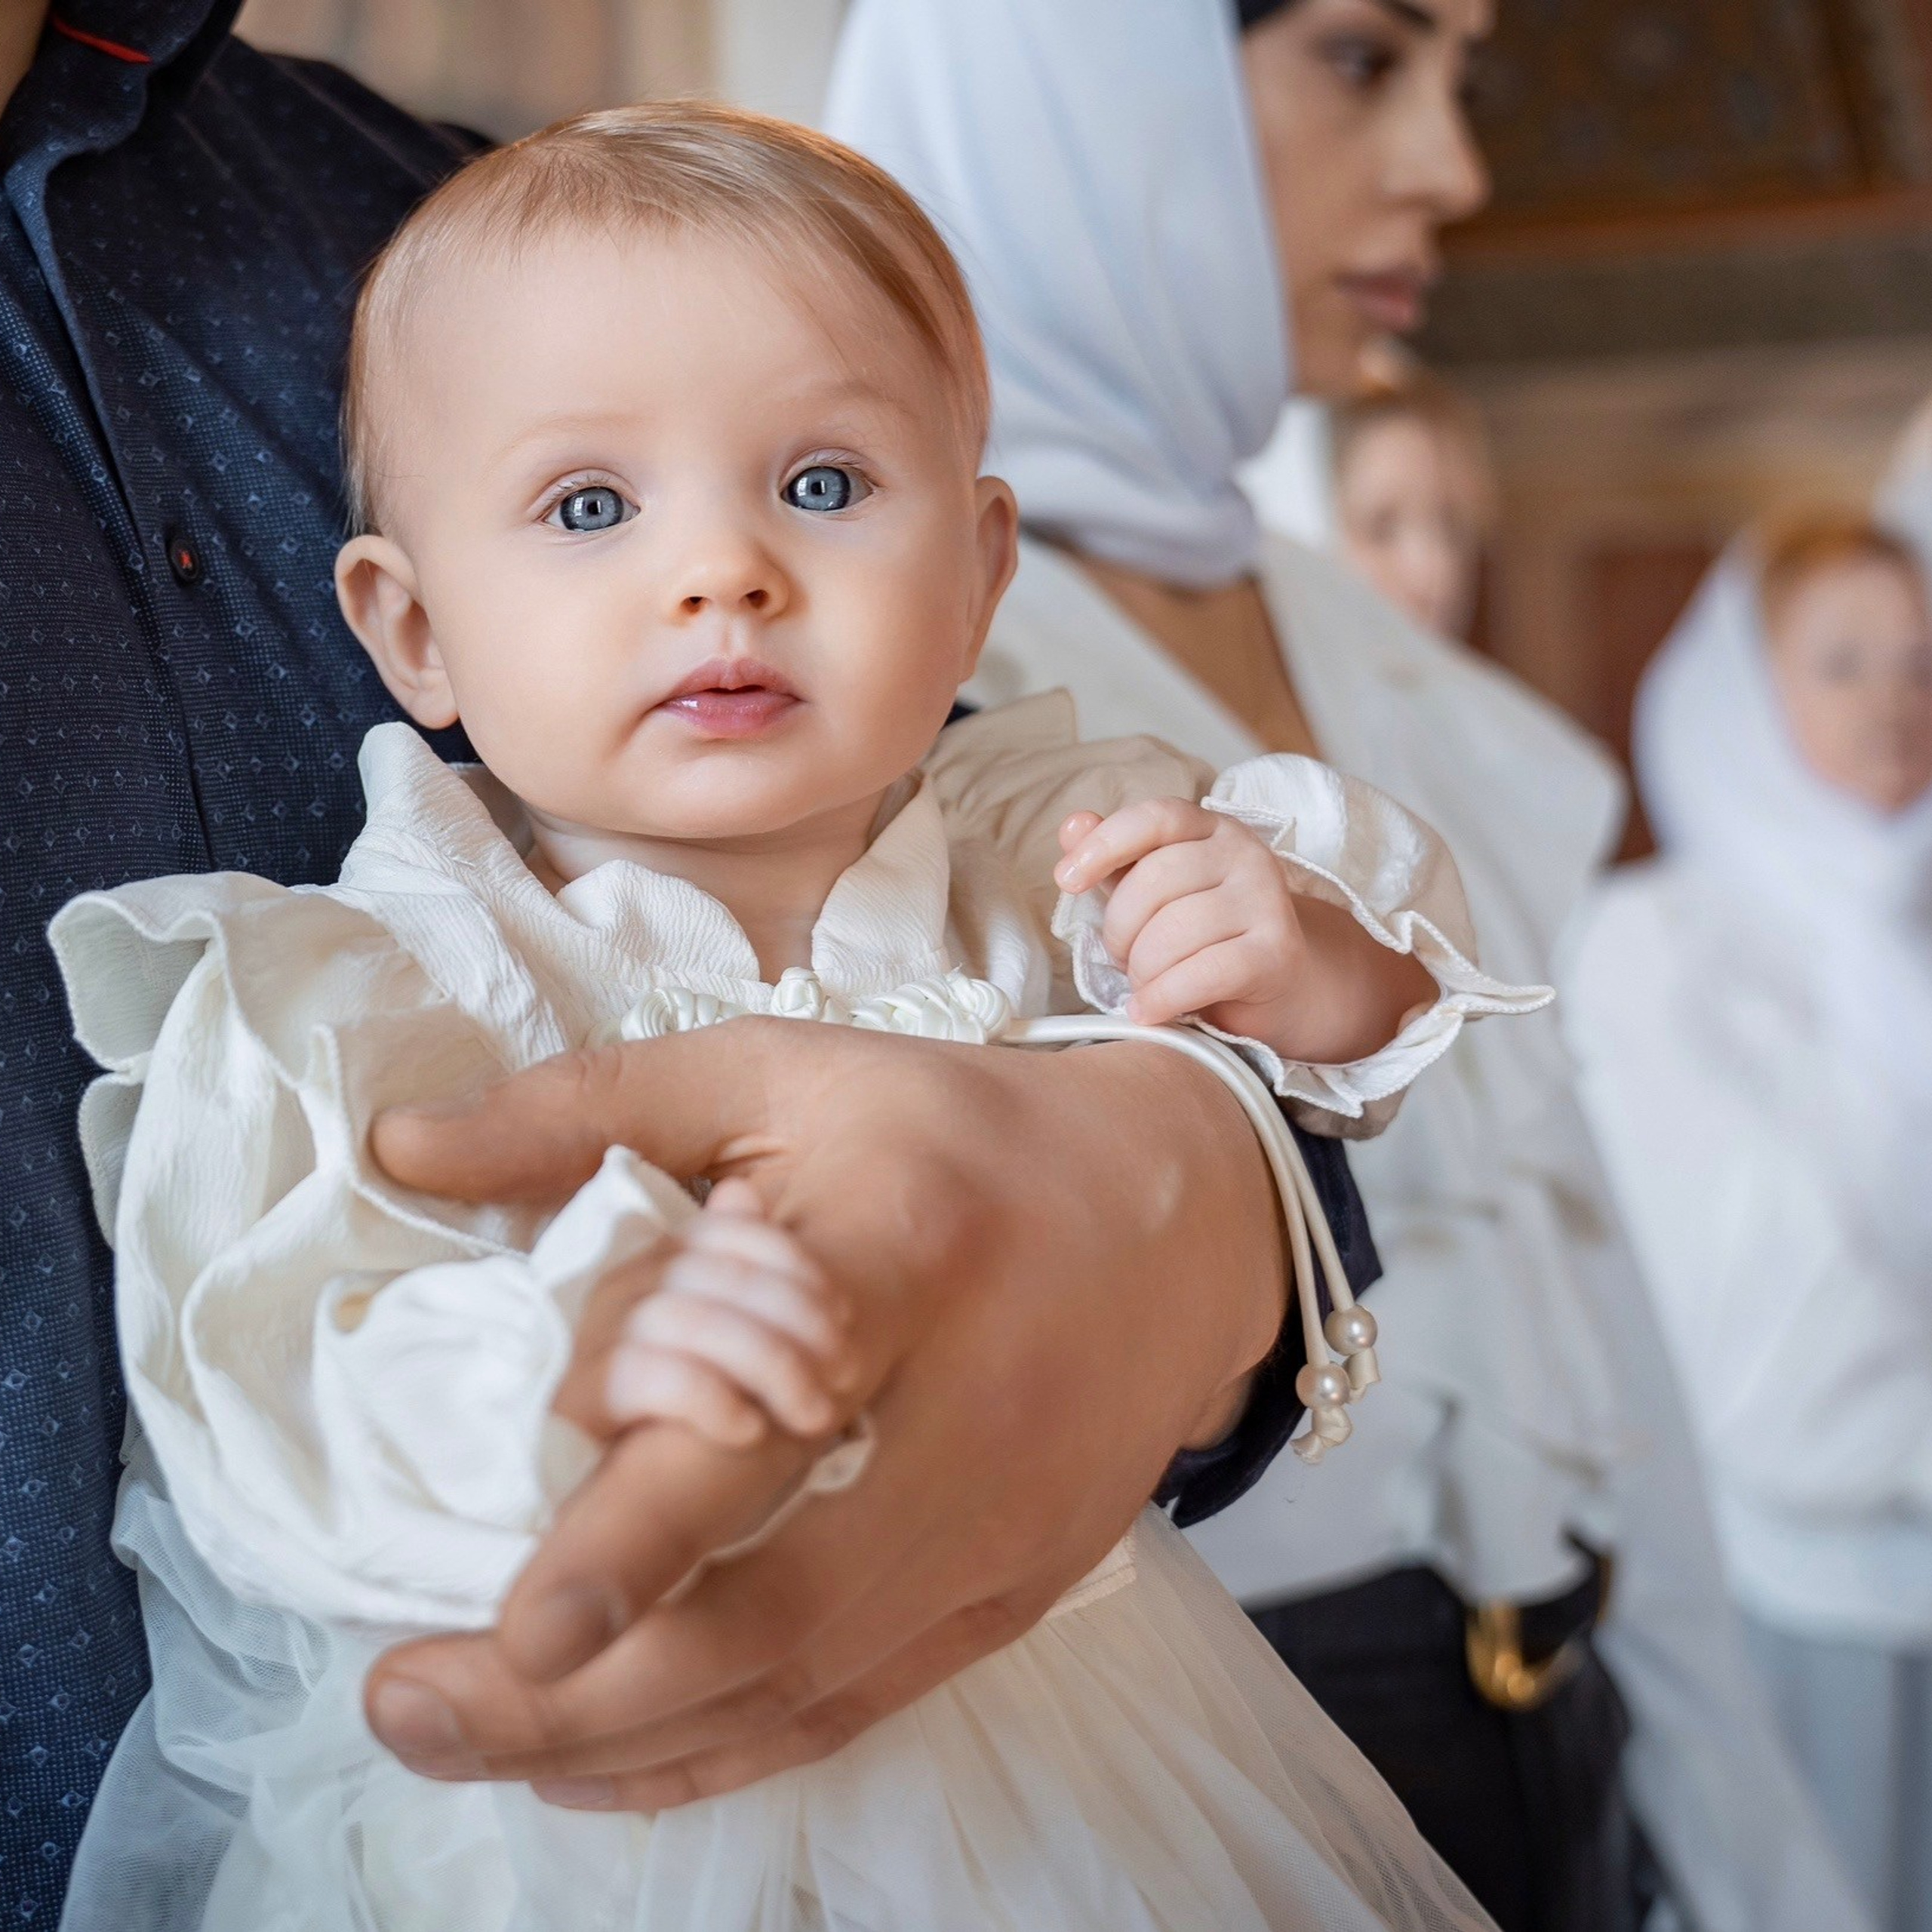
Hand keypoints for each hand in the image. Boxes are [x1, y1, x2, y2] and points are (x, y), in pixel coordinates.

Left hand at [360, 1017, 1283, 1809]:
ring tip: (475, 1741)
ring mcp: (1005, 1526)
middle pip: (777, 1610)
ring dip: (629, 1741)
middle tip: (412, 1706)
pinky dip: (729, 1748)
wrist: (1186, 1207)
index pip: (765, 1422)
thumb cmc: (961, 1128)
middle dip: (585, 1696)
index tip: (522, 1632)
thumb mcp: (784, 1073)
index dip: (644, 1541)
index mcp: (900, 1260)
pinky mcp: (1020, 1586)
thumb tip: (402, 1148)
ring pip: (808, 1685)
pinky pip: (862, 1702)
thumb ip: (592, 1107)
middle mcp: (970, 1418)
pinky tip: (612, 1759)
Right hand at [556, 1178, 861, 1451]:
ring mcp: (596, 1336)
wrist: (578, 1477)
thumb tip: (743, 1191)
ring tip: (817, 1415)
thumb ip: (730, 1266)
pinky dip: (713, 1402)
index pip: (735, 1232)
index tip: (847, 1316)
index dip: (800, 1268)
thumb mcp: (701, 1325)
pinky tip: (751, 1431)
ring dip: (775, 1369)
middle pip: (727, 1279)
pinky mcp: (579, 1395)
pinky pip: (654, 1379)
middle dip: (802, 1325)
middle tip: (850, 1374)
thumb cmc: (662, 1396)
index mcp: (657, 1257)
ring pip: (698, 1325)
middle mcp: (624, 1283)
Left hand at [1054, 800, 1435, 1063]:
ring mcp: (1266, 901)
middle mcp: (1245, 854)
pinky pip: (1201, 973)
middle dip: (1121, 930)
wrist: (1286, 984)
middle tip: (1123, 958)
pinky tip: (1148, 1010)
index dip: (1104, 845)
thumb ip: (1116, 860)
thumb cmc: (1209, 936)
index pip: (1153, 818)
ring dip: (1142, 970)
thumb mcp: (1158, 894)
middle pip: (1154, 881)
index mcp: (1211, 829)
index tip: (1066, 880)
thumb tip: (1072, 826)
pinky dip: (1164, 997)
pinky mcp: (1276, 953)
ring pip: (1173, 932)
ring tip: (1144, 985)